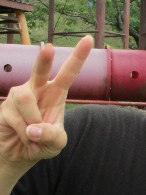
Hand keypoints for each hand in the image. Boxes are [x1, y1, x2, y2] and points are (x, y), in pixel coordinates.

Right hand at [0, 36, 91, 171]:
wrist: (18, 155)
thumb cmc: (41, 143)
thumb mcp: (56, 143)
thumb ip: (51, 136)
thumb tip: (33, 129)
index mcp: (55, 94)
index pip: (68, 73)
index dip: (78, 57)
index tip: (88, 39)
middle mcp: (36, 90)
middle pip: (40, 70)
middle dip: (43, 59)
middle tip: (48, 48)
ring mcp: (18, 97)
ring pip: (24, 97)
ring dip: (32, 119)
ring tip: (33, 135)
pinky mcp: (3, 108)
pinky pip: (15, 117)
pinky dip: (23, 133)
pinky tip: (23, 137)